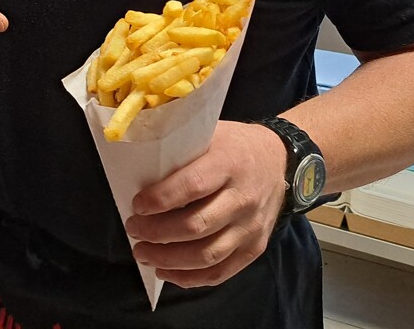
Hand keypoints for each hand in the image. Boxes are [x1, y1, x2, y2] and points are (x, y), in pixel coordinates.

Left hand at [124, 121, 287, 287]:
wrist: (280, 161)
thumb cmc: (234, 146)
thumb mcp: (210, 134)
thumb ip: (181, 153)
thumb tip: (136, 170)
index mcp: (228, 163)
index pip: (191, 186)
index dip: (160, 199)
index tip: (136, 205)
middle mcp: (243, 198)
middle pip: (196, 225)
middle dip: (157, 233)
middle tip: (133, 229)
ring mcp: (251, 227)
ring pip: (207, 255)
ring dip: (168, 259)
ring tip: (143, 252)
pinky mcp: (254, 248)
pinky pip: (221, 272)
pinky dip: (190, 278)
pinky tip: (166, 271)